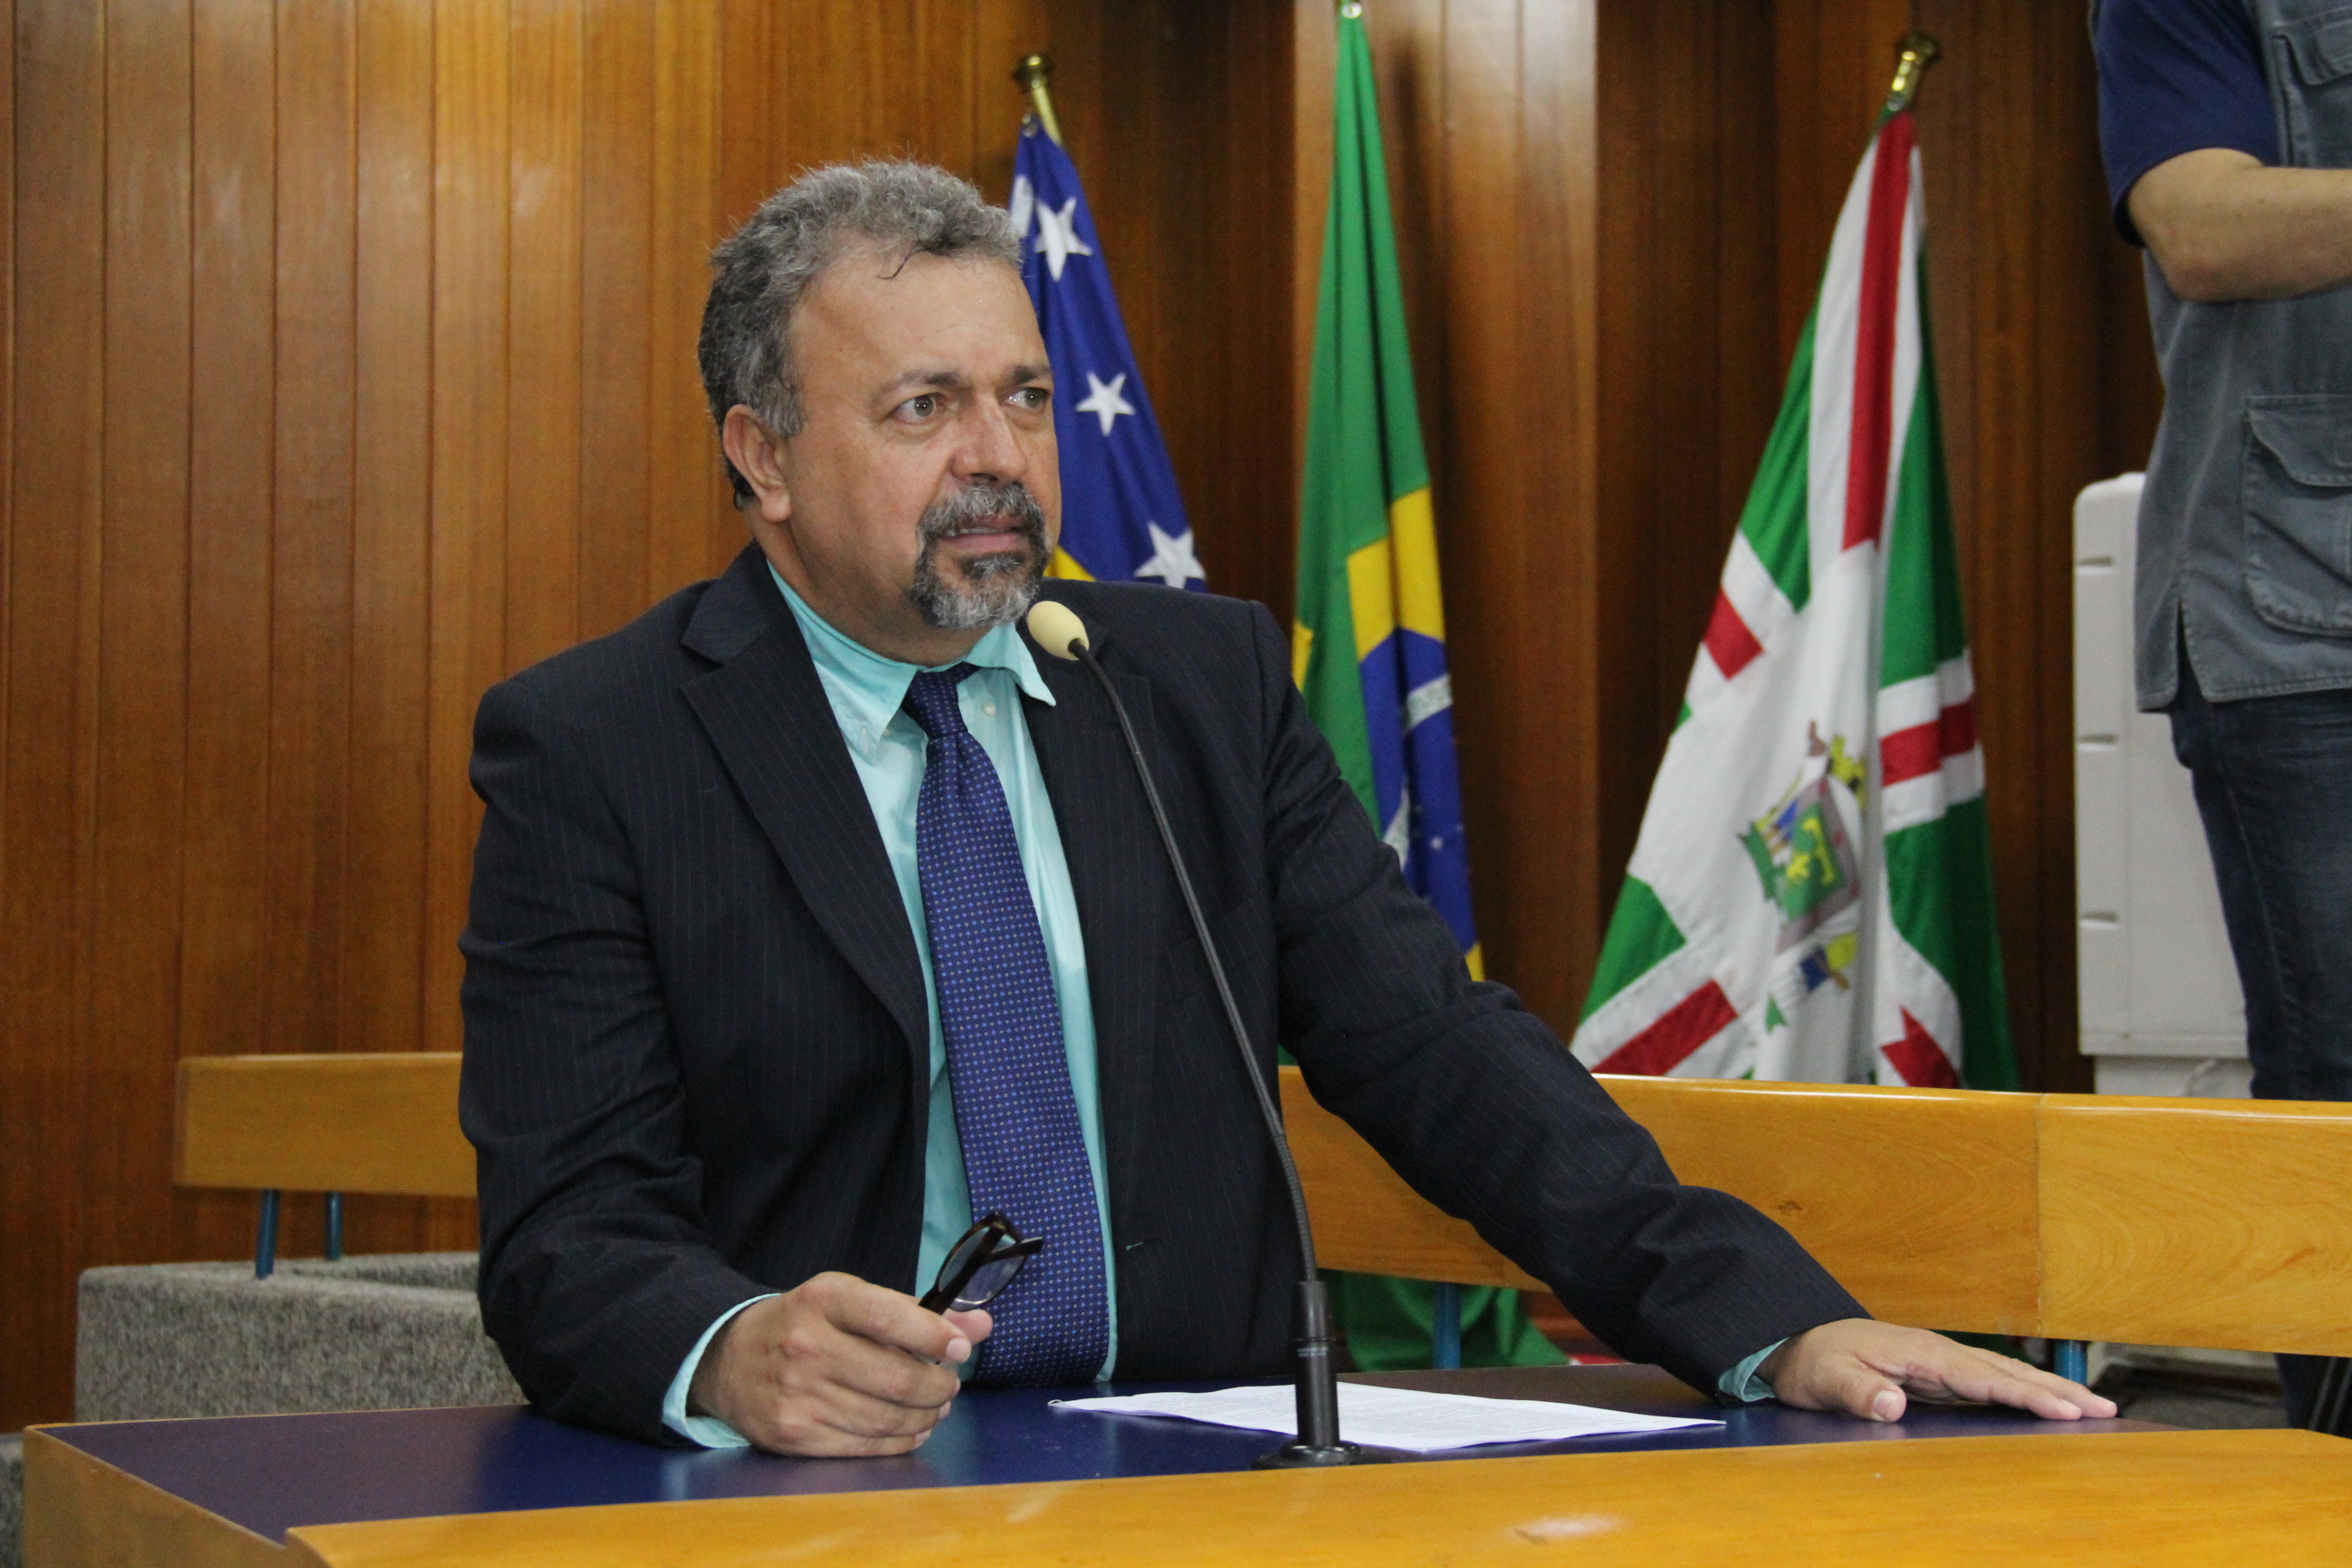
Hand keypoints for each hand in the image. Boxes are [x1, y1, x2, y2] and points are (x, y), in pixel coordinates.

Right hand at [688, 1271, 992, 1454]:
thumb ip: (916, 1313)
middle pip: (896, 1378)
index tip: (960, 1346)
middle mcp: (807, 1346)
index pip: (890, 1317)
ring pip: (886, 1418)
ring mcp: (797, 1395)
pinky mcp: (794, 1435)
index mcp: (824, 1300)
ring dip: (925, 1416)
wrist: (726, 1359)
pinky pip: (866, 1446)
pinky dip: (900, 1441)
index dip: (935, 1335)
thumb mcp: (850, 1301)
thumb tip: (981, 1325)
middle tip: (949, 1384)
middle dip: (938, 1386)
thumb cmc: (803, 1324)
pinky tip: (910, 1429)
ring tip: (933, 1406)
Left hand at [1759, 1319, 2116, 1423]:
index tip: (2066, 1410)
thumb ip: (1857, 1390)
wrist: (1793, 1342)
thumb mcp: (1826, 1378)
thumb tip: (1893, 1402)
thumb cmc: (1811, 1362)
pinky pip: (1989, 1382)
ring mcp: (1939, 1361)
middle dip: (2058, 1390)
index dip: (2025, 1395)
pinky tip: (2044, 1405)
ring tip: (2094, 1406)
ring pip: (2005, 1374)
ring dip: (2049, 1388)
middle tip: (2107, 1409)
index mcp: (1920, 1352)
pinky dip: (2024, 1391)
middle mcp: (1938, 1352)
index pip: (1983, 1377)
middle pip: (2008, 1372)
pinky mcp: (1935, 1373)